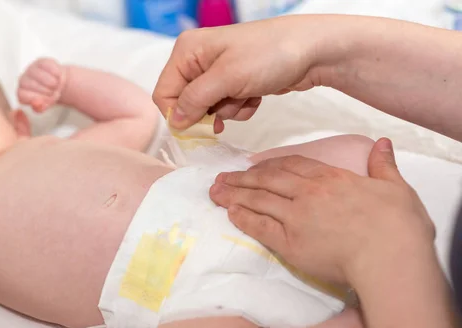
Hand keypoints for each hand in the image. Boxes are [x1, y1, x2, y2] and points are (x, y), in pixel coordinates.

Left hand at [17, 58, 66, 112]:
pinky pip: (51, 69)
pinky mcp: (41, 61)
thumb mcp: (45, 105)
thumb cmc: (48, 95)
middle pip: (34, 86)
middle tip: (52, 92)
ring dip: (53, 84)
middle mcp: (23, 80)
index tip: (46, 100)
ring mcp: (31, 69)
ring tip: (54, 85)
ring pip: (43, 78)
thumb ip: (40, 107)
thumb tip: (37, 104)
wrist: (57, 82)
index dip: (36, 98)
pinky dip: (57, 74)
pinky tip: (56, 76)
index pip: (23, 96)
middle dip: (48, 92)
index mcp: (21, 92)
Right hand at [152, 16, 335, 131]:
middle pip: (186, 103)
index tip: (200, 124)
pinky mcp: (235, 83)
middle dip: (208, 112)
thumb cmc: (269, 55)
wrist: (313, 51)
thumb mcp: (226, 78)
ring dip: (228, 111)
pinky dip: (241, 108)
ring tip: (247, 96)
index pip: (164, 93)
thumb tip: (175, 122)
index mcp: (187, 51)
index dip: (178, 113)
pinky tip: (256, 96)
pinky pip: (227, 108)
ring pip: (208, 109)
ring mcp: (218, 72)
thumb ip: (195, 100)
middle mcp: (198, 60)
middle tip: (228, 109)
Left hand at [209, 138, 435, 284]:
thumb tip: (382, 143)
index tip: (254, 166)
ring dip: (234, 195)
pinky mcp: (290, 242)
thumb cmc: (398, 226)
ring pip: (259, 200)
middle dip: (242, 178)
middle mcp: (309, 193)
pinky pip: (259, 226)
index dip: (269, 165)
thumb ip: (384, 165)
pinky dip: (243, 218)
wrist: (390, 256)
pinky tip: (229, 213)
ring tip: (215, 192)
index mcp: (331, 178)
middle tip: (221, 178)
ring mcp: (296, 217)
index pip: (292, 165)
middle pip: (267, 180)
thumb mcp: (396, 188)